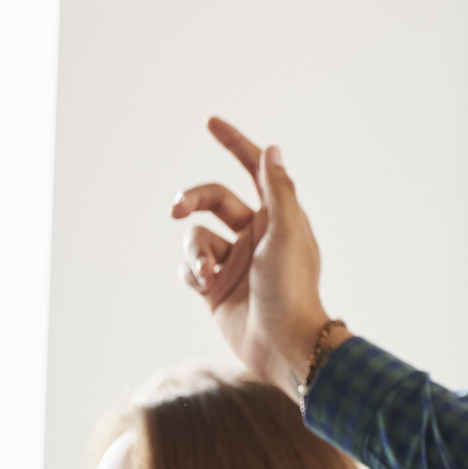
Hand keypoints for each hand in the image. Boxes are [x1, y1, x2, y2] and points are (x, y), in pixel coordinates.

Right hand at [172, 118, 337, 397]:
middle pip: (212, 199)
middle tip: (175, 209)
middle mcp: (255, 236)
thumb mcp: (288, 232)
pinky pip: (189, 266)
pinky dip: (191, 271)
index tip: (211, 123)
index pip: (254, 170)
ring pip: (196, 236)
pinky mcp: (215, 287)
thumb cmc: (292, 289)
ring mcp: (234, 261)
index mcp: (277, 218)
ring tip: (207, 274)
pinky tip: (204, 286)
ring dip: (194, 251)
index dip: (235, 145)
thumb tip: (273, 149)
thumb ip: (279, 189)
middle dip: (191, 199)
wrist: (283, 345)